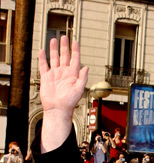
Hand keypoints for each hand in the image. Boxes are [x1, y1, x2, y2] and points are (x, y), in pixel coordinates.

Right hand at [39, 36, 87, 151]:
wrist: (57, 109)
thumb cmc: (69, 102)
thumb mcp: (79, 89)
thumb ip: (83, 78)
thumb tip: (86, 67)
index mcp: (73, 75)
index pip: (75, 59)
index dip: (75, 50)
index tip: (75, 41)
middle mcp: (64, 73)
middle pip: (64, 57)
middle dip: (64, 47)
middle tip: (64, 37)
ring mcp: (55, 74)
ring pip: (54, 59)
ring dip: (54, 49)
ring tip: (54, 40)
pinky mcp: (46, 77)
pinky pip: (44, 65)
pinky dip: (43, 58)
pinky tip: (42, 51)